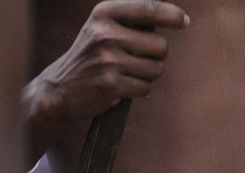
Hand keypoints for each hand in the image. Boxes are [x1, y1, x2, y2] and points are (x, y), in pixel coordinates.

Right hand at [28, 0, 189, 128]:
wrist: (61, 88)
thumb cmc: (90, 56)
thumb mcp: (101, 27)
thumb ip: (129, 21)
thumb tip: (172, 19)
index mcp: (104, 13)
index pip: (148, 9)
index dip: (171, 16)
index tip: (184, 22)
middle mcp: (106, 34)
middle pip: (159, 46)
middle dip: (157, 57)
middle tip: (142, 61)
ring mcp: (108, 60)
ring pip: (155, 70)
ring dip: (149, 76)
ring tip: (131, 74)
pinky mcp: (110, 85)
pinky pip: (144, 88)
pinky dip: (140, 90)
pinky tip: (125, 87)